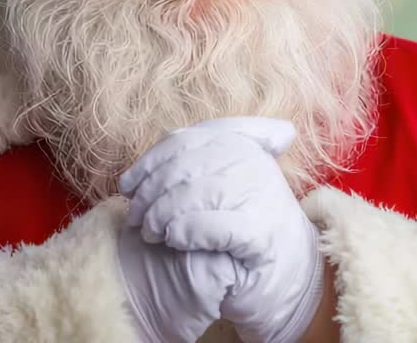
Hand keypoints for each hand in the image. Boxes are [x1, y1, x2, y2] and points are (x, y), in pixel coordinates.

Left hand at [120, 117, 324, 342]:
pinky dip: (187, 230)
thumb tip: (140, 163)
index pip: (184, 140)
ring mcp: (265, 197)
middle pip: (186, 165)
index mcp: (243, 145)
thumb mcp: (219, 187)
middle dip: (151, 191)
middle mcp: (258, 164)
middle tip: (135, 217)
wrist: (289, 277)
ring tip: (151, 233)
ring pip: (198, 192)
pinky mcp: (264, 235)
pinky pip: (216, 226)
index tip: (127, 186)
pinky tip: (174, 240)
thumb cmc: (241, 230)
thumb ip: (189, 166)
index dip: (148, 162)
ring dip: (163, 213)